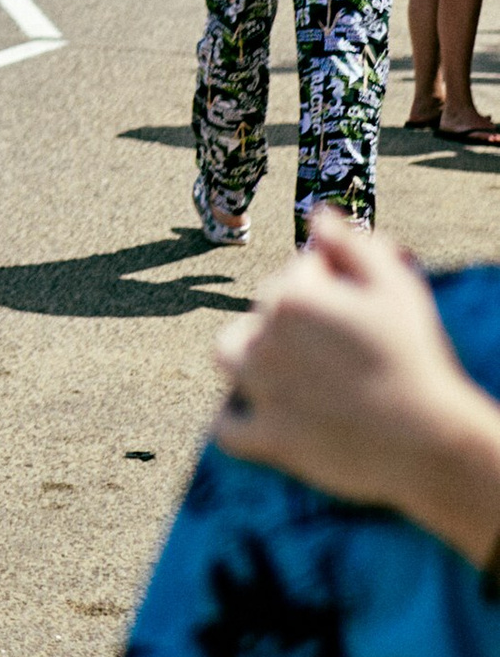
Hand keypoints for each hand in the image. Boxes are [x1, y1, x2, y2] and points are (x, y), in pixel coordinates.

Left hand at [213, 213, 499, 559]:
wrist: (429, 441)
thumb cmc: (416, 359)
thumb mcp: (396, 288)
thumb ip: (351, 244)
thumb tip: (318, 216)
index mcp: (292, 295)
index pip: (296, 273)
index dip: (328, 283)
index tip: (355, 303)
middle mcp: (264, 338)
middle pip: (263, 312)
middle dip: (293, 317)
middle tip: (336, 342)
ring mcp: (261, 391)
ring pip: (228, 356)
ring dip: (247, 353)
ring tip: (287, 366)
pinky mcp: (267, 440)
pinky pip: (226, 427)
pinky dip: (236, 419)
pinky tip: (259, 413)